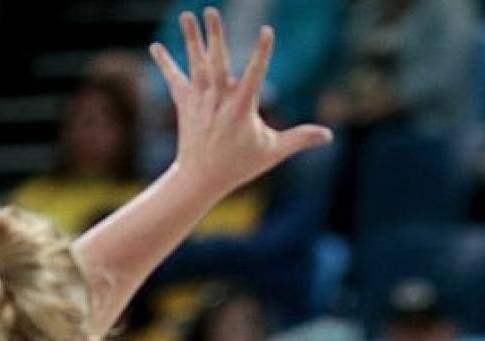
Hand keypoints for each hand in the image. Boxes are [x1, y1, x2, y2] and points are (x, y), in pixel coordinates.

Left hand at [150, 8, 331, 202]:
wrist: (201, 180)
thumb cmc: (239, 166)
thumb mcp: (272, 152)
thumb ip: (300, 139)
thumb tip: (329, 136)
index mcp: (242, 109)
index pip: (255, 75)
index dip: (262, 53)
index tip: (267, 30)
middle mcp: (219, 101)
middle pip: (217, 62)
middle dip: (215, 36)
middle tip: (211, 10)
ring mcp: (200, 101)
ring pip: (196, 65)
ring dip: (191, 39)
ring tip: (187, 14)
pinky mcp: (185, 104)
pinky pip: (174, 79)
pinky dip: (165, 63)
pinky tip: (155, 46)